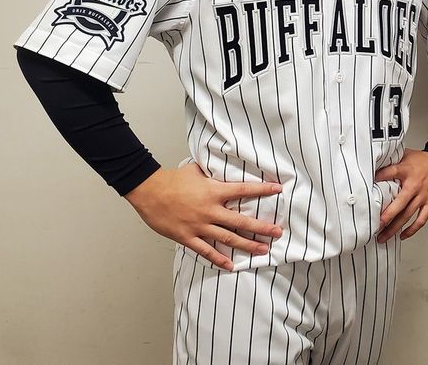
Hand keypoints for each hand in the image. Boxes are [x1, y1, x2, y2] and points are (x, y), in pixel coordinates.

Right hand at [124, 163, 283, 269]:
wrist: (149, 191)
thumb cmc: (172, 180)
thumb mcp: (196, 170)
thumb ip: (212, 171)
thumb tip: (221, 163)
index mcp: (214, 192)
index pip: (244, 190)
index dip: (262, 190)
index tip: (278, 190)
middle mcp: (210, 210)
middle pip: (241, 221)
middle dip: (262, 228)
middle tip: (278, 232)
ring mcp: (199, 226)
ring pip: (228, 238)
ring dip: (247, 245)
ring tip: (263, 250)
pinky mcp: (187, 237)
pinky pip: (206, 251)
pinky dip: (218, 259)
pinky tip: (231, 265)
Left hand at [375, 149, 427, 241]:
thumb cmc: (424, 160)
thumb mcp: (406, 155)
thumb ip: (392, 160)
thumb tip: (375, 163)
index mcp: (406, 170)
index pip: (391, 172)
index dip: (380, 177)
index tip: (368, 186)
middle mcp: (414, 185)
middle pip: (399, 203)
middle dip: (386, 216)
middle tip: (375, 226)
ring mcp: (423, 195)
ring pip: (407, 215)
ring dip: (395, 228)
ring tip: (383, 237)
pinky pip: (421, 219)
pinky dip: (412, 229)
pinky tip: (403, 235)